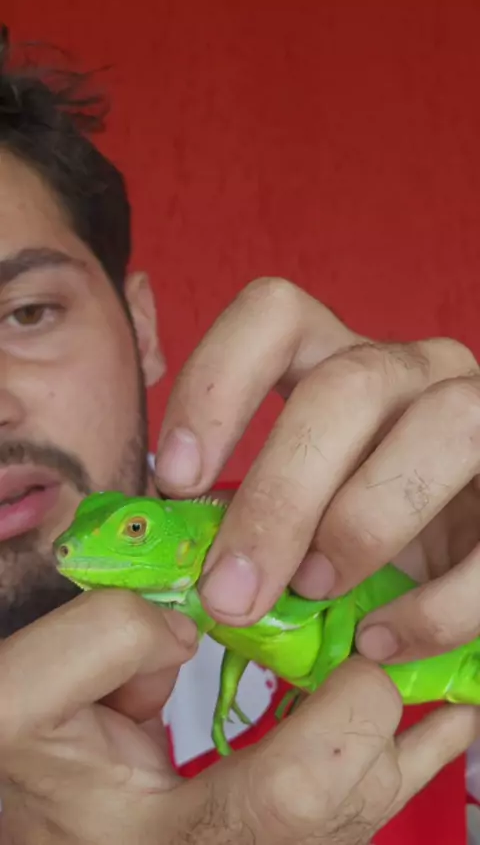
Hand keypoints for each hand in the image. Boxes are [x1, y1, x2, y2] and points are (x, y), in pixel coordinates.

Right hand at [0, 591, 475, 844]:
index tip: (351, 649)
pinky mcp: (263, 837)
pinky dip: (396, 760)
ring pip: (361, 815)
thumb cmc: (24, 761)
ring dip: (402, 740)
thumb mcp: (23, 692)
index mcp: (167, 842)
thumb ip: (107, 639)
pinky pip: (348, 811)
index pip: (290, 800)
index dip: (344, 718)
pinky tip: (439, 724)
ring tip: (441, 687)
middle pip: (350, 810)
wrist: (33, 811)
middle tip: (390, 652)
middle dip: (384, 720)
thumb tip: (200, 621)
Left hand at [155, 277, 479, 663]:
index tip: (179, 480)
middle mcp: (414, 369)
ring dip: (362, 523)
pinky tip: (382, 642)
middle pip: (345, 387)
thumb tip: (183, 555)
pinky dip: (435, 606)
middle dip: (278, 495)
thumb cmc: (362, 530)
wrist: (461, 559)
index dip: (216, 385)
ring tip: (315, 592)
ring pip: (440, 427)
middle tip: (231, 590)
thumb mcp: (299, 509)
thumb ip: (249, 512)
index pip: (274, 315)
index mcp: (338, 359)